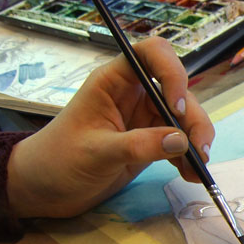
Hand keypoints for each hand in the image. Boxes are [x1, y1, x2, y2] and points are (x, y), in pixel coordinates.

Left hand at [6, 37, 213, 218]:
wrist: (45, 188)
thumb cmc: (58, 160)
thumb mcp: (96, 152)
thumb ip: (138, 145)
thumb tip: (181, 140)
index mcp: (114, 82)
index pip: (151, 54)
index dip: (171, 71)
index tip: (176, 106)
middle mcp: (135, 94)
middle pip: (179, 92)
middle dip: (194, 119)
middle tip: (199, 151)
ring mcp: (146, 118)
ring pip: (186, 118)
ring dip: (197, 141)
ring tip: (196, 168)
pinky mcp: (153, 141)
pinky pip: (182, 141)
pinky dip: (191, 156)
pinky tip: (190, 173)